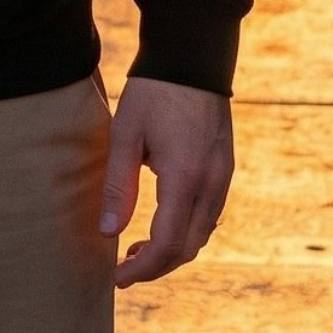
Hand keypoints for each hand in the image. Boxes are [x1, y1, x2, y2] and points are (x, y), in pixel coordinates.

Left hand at [99, 77, 233, 287]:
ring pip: (202, 233)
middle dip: (157, 265)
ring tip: (138, 246)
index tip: (118, 277)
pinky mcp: (225, 166)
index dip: (143, 269)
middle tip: (124, 266)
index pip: (168, 245)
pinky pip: (209, 213)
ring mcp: (223, 176)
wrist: (192, 55)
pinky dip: (187, 228)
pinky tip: (163, 221)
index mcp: (186, 179)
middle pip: (189, 247)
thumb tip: (108, 232)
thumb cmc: (154, 91)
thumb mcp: (126, 134)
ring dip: (173, 249)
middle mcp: (212, 184)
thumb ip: (119, 186)